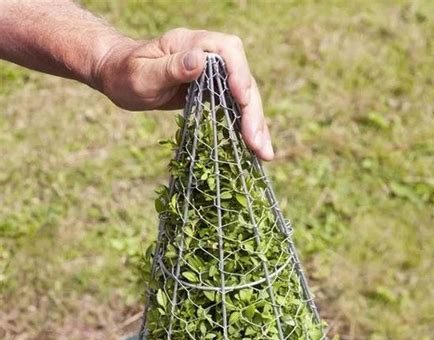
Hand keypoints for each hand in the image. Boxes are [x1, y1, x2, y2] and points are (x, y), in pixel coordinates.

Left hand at [94, 28, 272, 159]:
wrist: (118, 75)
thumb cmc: (125, 73)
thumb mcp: (143, 74)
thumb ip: (171, 68)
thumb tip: (200, 61)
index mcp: (192, 42)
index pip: (228, 50)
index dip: (239, 73)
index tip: (241, 99)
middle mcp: (208, 56)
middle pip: (242, 79)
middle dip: (252, 111)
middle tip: (256, 143)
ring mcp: (214, 75)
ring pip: (244, 97)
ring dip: (256, 125)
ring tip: (264, 154)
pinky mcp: (213, 93)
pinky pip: (235, 109)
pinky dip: (245, 129)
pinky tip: (254, 149)